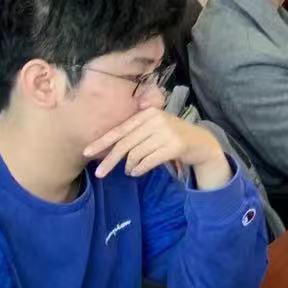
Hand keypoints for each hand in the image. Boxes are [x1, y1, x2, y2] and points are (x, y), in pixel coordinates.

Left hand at [86, 110, 226, 181]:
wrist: (201, 143)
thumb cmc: (172, 136)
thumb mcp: (154, 127)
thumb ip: (136, 131)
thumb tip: (107, 147)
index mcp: (148, 113)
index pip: (120, 130)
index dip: (102, 142)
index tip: (86, 152)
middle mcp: (156, 120)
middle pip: (125, 144)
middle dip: (110, 160)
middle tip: (99, 174)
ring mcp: (166, 133)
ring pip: (135, 154)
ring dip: (129, 167)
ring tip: (129, 171)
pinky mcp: (174, 146)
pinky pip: (147, 161)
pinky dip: (139, 169)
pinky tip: (137, 172)